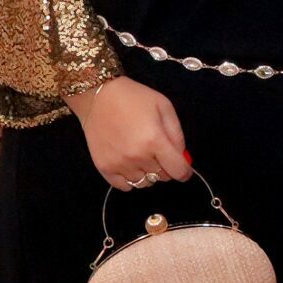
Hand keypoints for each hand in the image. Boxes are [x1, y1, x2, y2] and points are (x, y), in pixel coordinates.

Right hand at [65, 78, 191, 190]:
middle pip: (162, 177)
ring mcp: (119, 164)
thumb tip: (182, 158)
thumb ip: (177, 134)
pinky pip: (124, 186)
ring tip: (141, 156)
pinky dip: (130, 179)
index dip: (184, 171)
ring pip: (144, 183)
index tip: (183, 167)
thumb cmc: (134, 98)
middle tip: (157, 151)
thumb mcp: (164, 107)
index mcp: (155, 141)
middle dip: (165, 167)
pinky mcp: (104, 168)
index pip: (178, 171)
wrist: (98, 96)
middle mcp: (137, 157)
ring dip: (148, 173)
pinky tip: (128, 164)